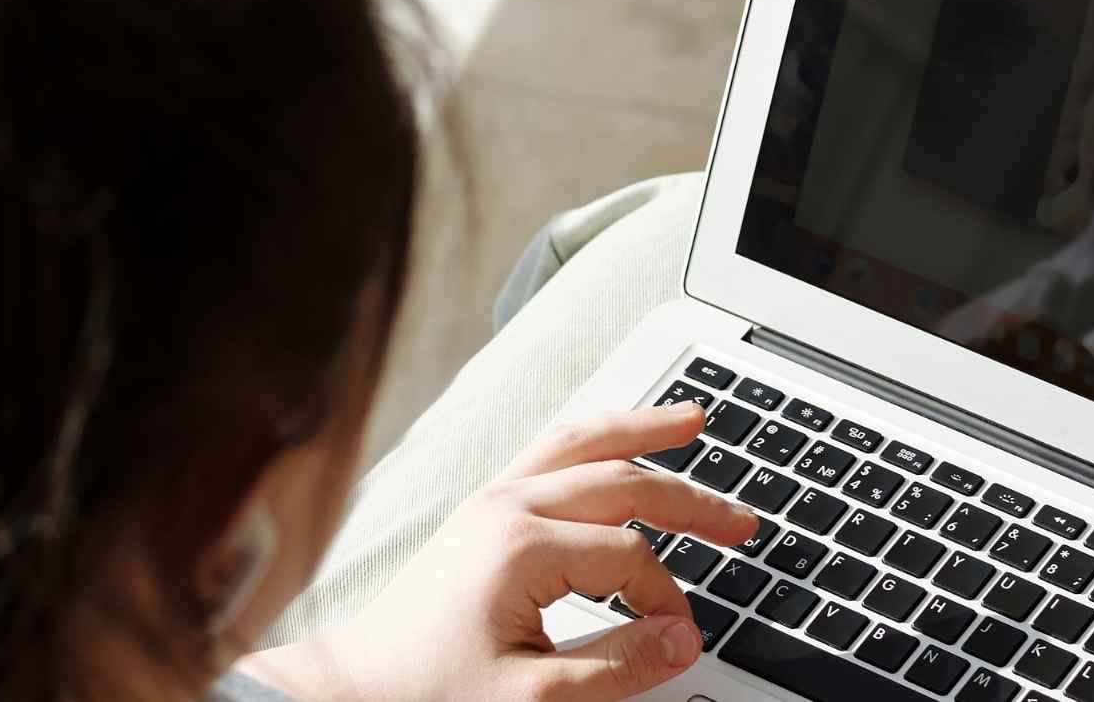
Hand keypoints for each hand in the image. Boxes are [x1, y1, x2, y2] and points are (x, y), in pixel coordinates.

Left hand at [244, 402, 755, 701]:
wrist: (348, 692)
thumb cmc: (423, 696)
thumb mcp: (528, 699)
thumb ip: (615, 667)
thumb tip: (682, 639)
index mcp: (522, 546)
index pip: (630, 557)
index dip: (666, 600)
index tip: (679, 639)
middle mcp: (508, 507)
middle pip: (621, 481)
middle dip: (691, 499)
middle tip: (744, 521)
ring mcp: (491, 502)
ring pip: (582, 444)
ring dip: (641, 430)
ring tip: (693, 419)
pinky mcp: (481, 513)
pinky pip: (549, 452)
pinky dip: (594, 438)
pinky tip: (618, 441)